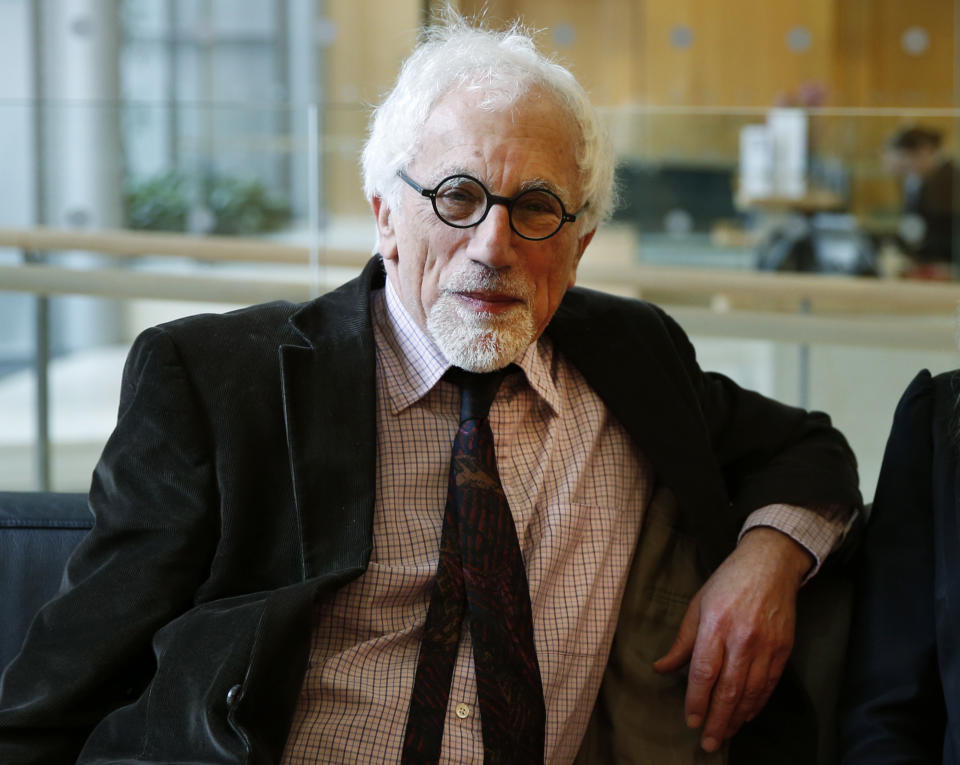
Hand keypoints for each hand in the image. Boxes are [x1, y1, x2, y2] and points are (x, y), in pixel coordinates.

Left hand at [652, 527, 812, 751]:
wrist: (770, 565)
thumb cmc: (727, 583)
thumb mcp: (698, 605)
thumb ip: (682, 642)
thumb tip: (661, 669)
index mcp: (716, 624)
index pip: (704, 672)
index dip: (697, 700)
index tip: (690, 720)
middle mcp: (742, 638)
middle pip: (728, 689)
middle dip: (716, 719)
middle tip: (707, 742)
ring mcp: (766, 645)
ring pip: (750, 692)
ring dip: (736, 718)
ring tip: (723, 734)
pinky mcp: (783, 649)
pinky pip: (769, 685)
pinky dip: (756, 704)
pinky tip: (745, 716)